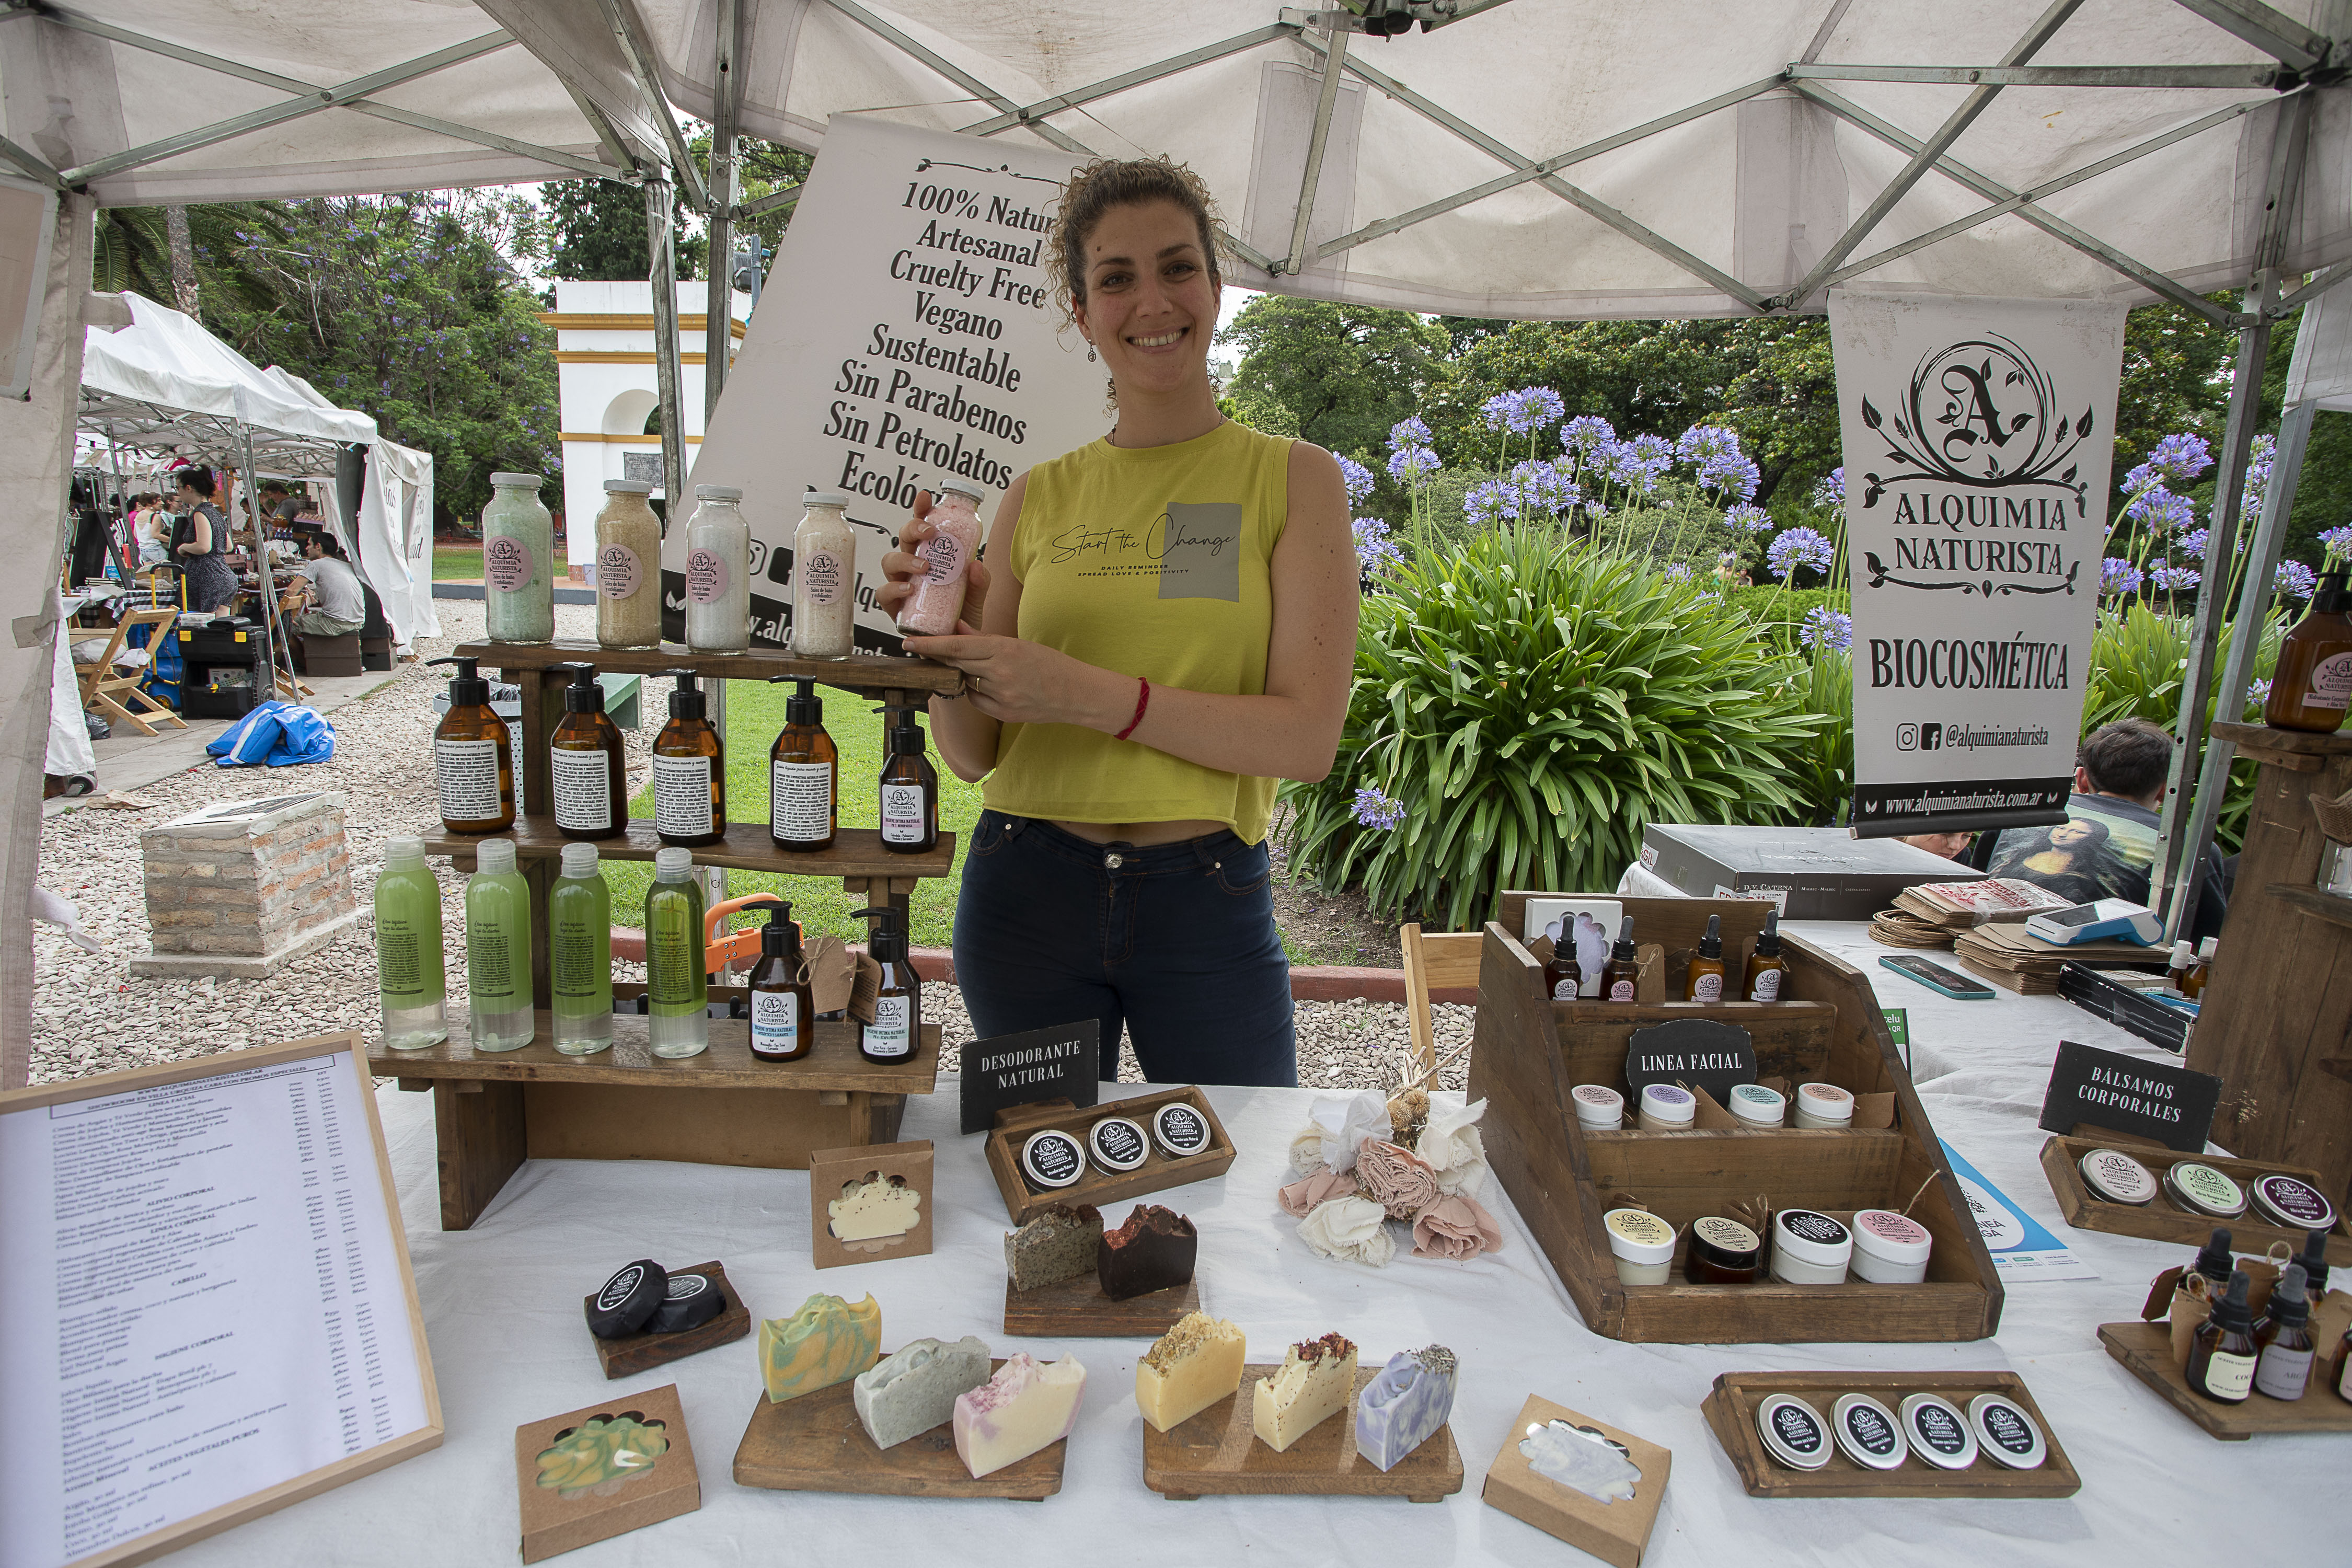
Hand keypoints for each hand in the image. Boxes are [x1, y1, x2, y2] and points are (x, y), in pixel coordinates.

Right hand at [877, 489, 989, 626]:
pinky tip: (908, 589)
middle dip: (913, 529)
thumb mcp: (976, 595)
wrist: (957, 645)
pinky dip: (893, 588)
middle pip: (903, 538)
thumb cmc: (962, 615)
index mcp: (930, 556)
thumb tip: (976, 565)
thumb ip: (980, 581)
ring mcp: (900, 584)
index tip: (925, 497)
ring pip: (889, 560)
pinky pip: (884, 593)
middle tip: (930, 534)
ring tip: (924, 567)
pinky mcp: (894, 606)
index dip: (921, 510)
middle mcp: (912, 567)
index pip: (923, 528)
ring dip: (905, 558)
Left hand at [899, 631, 1121, 728]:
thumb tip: (958, 630)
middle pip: (956, 664)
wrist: (1077, 694)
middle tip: (922, 651)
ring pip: (965, 683)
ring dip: (960, 674)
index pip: (958, 646)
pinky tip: (986, 685)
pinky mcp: (1002, 713)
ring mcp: (1001, 697)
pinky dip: (974, 691)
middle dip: (938, 658)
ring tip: (972, 667)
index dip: (930, 645)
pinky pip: (976, 700)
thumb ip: (985, 639)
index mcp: (1005, 650)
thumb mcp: (1019, 644)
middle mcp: (1000, 674)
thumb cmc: (1051, 664)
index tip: (909, 643)